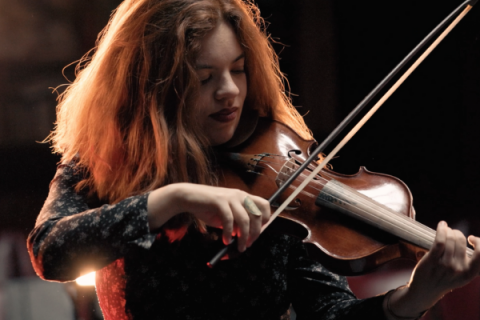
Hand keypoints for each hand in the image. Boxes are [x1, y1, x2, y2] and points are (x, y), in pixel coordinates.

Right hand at [147, 183, 270, 251]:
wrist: (189, 197)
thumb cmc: (207, 207)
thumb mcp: (226, 216)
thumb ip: (236, 223)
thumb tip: (245, 236)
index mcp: (244, 197)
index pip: (265, 205)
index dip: (265, 220)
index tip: (257, 232)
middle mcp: (240, 195)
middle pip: (257, 215)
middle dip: (254, 233)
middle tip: (247, 244)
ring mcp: (230, 197)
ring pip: (245, 220)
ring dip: (243, 237)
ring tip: (238, 246)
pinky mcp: (220, 201)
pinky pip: (229, 220)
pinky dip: (228, 233)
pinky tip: (225, 240)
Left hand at [410, 221, 479, 296]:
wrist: (425, 290)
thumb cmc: (444, 279)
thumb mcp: (462, 275)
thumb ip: (470, 263)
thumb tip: (474, 241)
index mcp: (469, 273)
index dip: (479, 243)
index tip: (471, 238)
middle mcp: (458, 269)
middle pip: (461, 241)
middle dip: (456, 233)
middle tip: (451, 233)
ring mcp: (445, 265)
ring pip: (450, 239)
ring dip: (448, 230)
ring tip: (445, 229)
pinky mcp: (432, 260)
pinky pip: (440, 240)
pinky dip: (441, 229)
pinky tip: (441, 225)